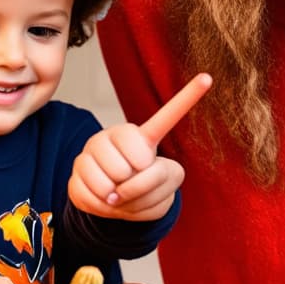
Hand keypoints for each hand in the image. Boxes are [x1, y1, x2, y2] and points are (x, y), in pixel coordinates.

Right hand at [69, 73, 211, 220]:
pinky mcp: (77, 170)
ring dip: (120, 196)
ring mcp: (92, 151)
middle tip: (134, 181)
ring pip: (112, 180)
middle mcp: (114, 135)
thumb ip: (156, 181)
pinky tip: (104, 196)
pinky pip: (94, 193)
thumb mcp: (163, 182)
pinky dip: (103, 204)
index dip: (187, 99)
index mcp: (141, 136)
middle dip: (139, 184)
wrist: (112, 199)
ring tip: (118, 190)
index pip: (165, 117)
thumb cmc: (144, 185)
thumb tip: (118, 190)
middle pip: (136, 165)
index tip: (208, 78)